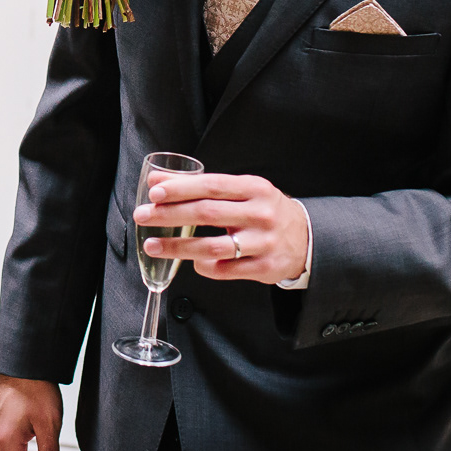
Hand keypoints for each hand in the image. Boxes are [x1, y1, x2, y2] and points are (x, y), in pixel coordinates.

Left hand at [135, 170, 308, 284]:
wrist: (307, 239)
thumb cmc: (264, 210)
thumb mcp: (241, 191)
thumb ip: (201, 185)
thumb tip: (157, 180)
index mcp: (254, 189)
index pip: (211, 186)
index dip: (181, 189)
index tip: (154, 192)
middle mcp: (260, 214)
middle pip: (207, 213)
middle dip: (170, 215)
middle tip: (143, 215)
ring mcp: (263, 243)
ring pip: (213, 246)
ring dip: (177, 247)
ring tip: (152, 245)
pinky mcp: (264, 268)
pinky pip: (225, 270)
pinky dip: (203, 266)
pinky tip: (188, 262)